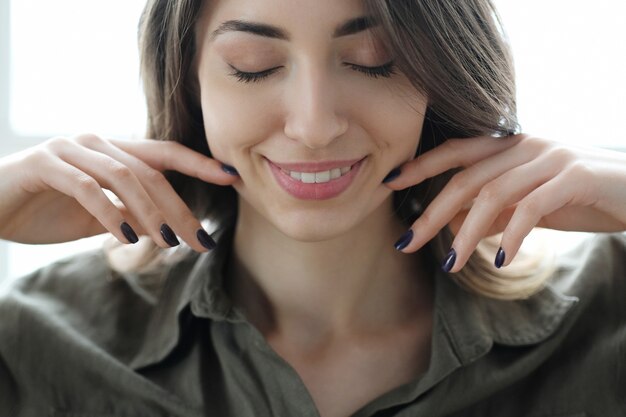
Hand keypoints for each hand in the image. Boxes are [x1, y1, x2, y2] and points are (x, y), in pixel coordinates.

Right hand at [0, 134, 238, 250]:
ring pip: (125, 177)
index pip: (164, 154)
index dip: (199, 164)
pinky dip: (111, 213)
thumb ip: (130, 216)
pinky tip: (126, 237)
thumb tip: (168, 228)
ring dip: (152, 212)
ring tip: (170, 241)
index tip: (232, 178)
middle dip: (181, 207)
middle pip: (152, 172)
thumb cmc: (44, 209)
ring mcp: (69, 149)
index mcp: (111, 151)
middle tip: (202, 240)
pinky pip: (88, 188)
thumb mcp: (98, 218)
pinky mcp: (45, 164)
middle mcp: (95, 143)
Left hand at [385, 134, 625, 271]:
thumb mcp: (529, 204)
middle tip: (406, 243)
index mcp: (511, 146)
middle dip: (430, 213)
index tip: (389, 184)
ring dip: (466, 233)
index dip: (421, 166)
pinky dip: (510, 235)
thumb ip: (494, 210)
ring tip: (450, 264)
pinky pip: (531, 207)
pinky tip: (498, 260)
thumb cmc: (581, 197)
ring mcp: (550, 158)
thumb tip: (453, 226)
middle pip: (464, 178)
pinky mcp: (575, 177)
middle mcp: (526, 145)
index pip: (455, 151)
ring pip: (493, 194)